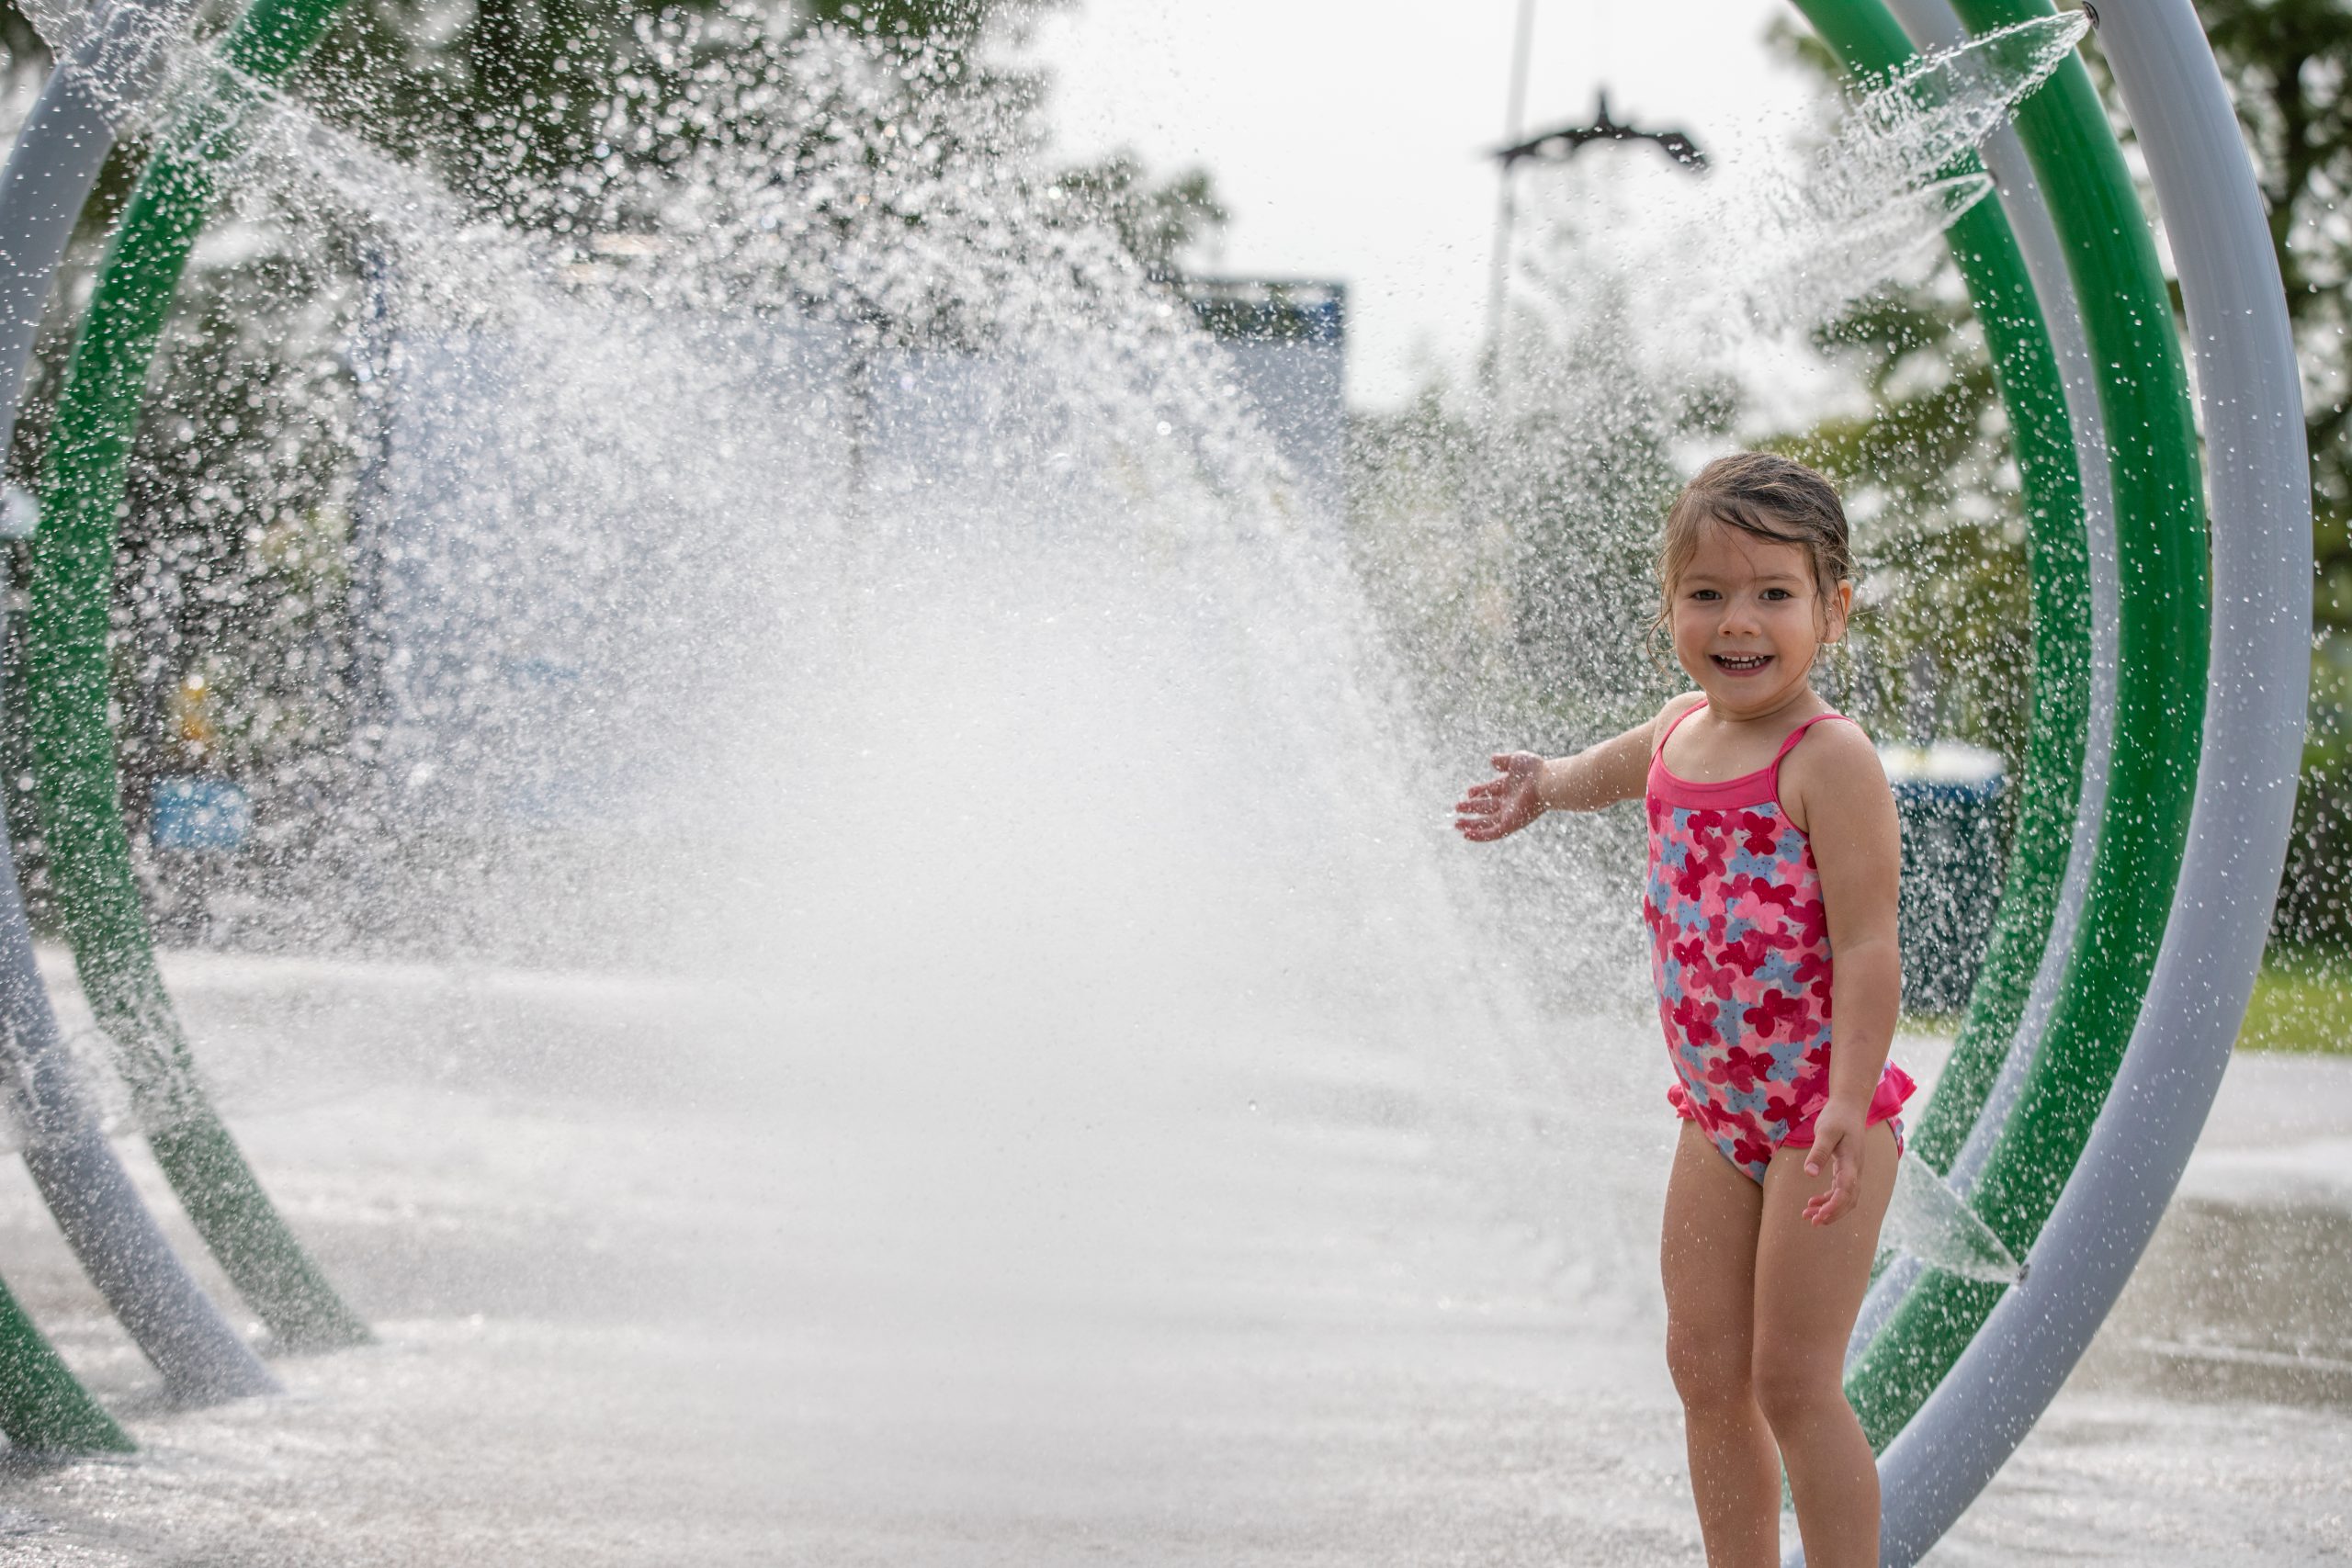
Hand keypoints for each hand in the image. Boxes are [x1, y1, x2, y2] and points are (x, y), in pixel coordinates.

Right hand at [1455, 752, 1545, 841]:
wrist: (1545, 783)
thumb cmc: (1534, 770)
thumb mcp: (1515, 759)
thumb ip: (1503, 760)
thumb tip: (1492, 760)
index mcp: (1509, 788)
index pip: (1490, 791)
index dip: (1478, 792)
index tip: (1468, 793)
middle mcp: (1509, 802)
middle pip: (1486, 807)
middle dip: (1471, 808)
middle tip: (1457, 809)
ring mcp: (1509, 814)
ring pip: (1486, 822)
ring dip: (1471, 824)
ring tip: (1456, 824)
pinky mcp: (1510, 824)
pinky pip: (1492, 833)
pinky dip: (1479, 835)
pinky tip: (1466, 834)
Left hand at [1802, 1103, 1867, 1225]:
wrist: (1849, 1107)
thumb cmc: (1837, 1117)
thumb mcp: (1825, 1131)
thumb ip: (1818, 1152)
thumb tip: (1809, 1174)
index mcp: (1851, 1162)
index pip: (1846, 1190)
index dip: (1834, 1206)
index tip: (1819, 1217)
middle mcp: (1855, 1169)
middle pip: (1849, 1200)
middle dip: (1832, 1213)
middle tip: (1812, 1221)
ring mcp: (1853, 1170)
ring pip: (1845, 1198)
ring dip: (1829, 1209)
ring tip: (1808, 1216)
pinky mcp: (1847, 1168)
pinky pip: (1841, 1190)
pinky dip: (1828, 1199)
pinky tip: (1813, 1202)